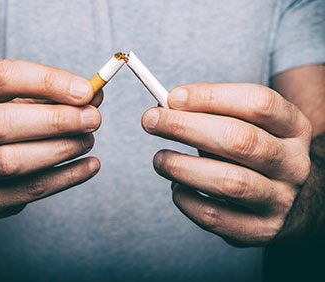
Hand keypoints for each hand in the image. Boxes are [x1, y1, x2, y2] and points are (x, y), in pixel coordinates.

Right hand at [0, 60, 101, 217]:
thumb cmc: (2, 121)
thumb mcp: (21, 99)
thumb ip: (54, 94)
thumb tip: (95, 95)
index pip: (1, 78)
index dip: (48, 82)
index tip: (87, 91)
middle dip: (55, 121)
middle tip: (93, 119)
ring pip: (9, 162)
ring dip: (59, 150)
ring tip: (87, 141)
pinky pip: (27, 190)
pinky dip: (66, 178)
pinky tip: (89, 166)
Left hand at [141, 83, 312, 245]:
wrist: (283, 199)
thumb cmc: (250, 155)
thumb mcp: (244, 126)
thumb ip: (210, 115)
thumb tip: (164, 109)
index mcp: (294, 127)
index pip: (257, 102)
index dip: (211, 96)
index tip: (173, 97)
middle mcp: (294, 164)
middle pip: (240, 139)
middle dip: (186, 127)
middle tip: (150, 121)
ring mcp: (281, 200)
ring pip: (229, 182)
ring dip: (182, 167)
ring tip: (159, 159)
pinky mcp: (261, 230)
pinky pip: (214, 217)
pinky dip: (186, 199)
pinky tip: (176, 188)